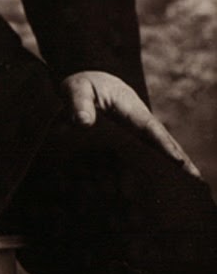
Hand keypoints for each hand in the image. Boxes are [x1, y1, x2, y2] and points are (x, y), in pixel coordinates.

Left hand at [62, 70, 201, 178]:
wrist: (85, 86)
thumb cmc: (82, 87)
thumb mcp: (76, 89)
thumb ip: (79, 103)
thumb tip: (83, 122)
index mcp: (129, 107)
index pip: (149, 127)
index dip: (163, 144)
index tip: (177, 161)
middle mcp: (139, 121)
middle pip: (162, 140)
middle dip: (179, 158)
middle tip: (196, 180)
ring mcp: (137, 132)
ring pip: (157, 149)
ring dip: (173, 166)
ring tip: (191, 187)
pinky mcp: (130, 141)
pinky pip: (146, 154)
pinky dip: (158, 168)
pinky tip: (163, 188)